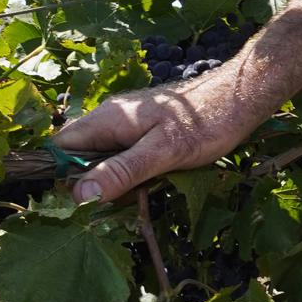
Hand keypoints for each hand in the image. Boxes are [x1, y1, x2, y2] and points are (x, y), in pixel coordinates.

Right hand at [51, 79, 260, 204]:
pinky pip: (123, 157)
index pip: (60, 147)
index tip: (80, 204)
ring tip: (138, 195)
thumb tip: (79, 196)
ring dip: (113, 182)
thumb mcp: (163, 152)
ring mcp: (128, 125)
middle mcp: (111, 119)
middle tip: (115, 204)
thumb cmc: (205, 121)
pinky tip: (150, 185)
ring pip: (102, 160)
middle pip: (78, 156)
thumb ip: (121, 171)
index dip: (61, 176)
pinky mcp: (145, 133)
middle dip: (89, 184)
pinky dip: (130, 175)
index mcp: (107, 118)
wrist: (241, 97)